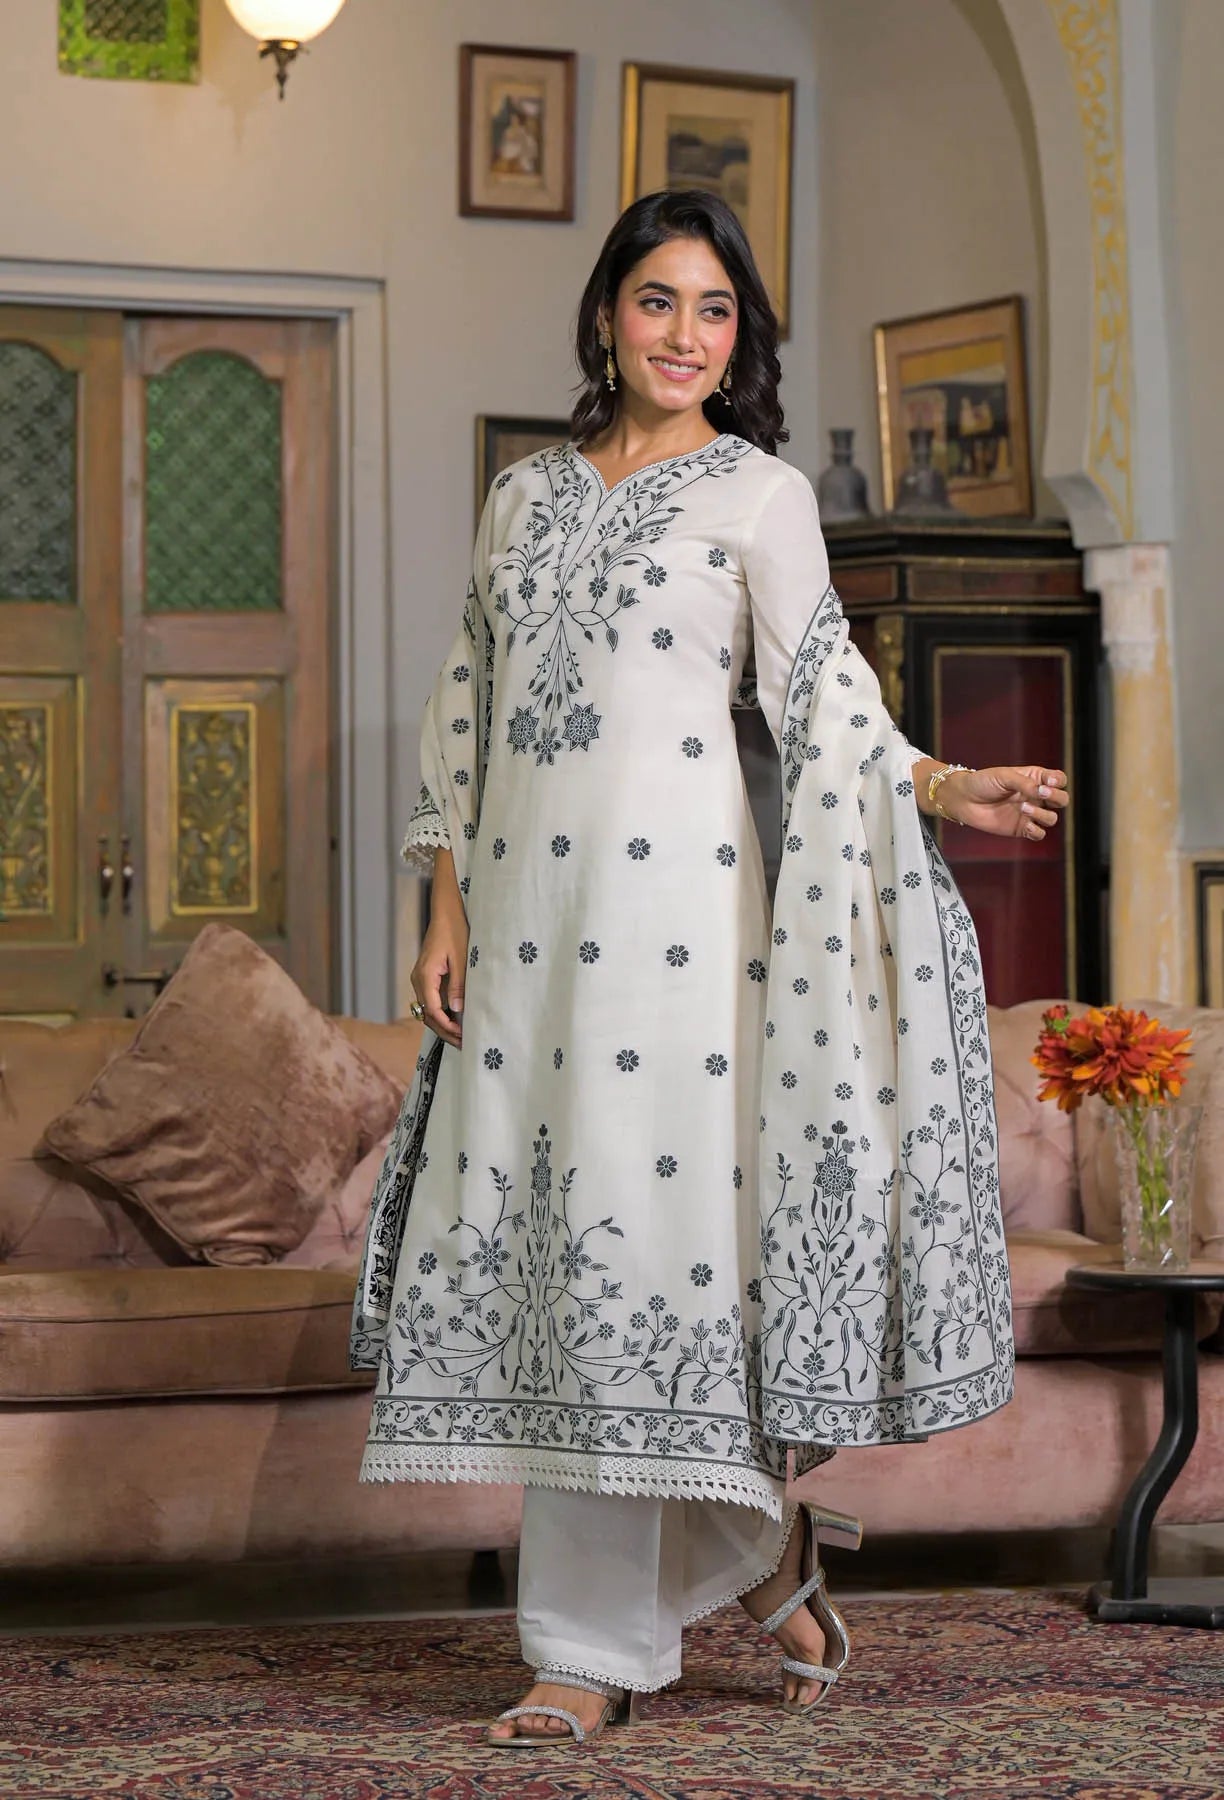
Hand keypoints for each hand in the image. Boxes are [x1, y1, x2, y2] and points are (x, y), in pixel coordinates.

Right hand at [411, 849, 466, 1047]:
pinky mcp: (426, 978)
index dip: (446, 1026)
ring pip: (428, 1010)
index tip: (462, 1035)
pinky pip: (431, 1001)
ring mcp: (420, 979)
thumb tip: (457, 1009)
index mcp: (425, 975)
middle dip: (445, 1031)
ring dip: (443, 1025)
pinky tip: (456, 1021)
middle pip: (428, 1014)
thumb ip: (459, 984)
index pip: (432, 1010)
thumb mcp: (462, 957)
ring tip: (461, 1037)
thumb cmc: (455, 930)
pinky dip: (441, 1014)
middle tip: (464, 1043)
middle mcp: (418, 979)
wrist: (446, 913)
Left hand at [939, 765, 1069, 839]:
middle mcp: (1035, 796)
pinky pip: (1039, 834)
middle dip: (1057, 797)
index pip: (1059, 779)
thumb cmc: (983, 782)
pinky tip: (1025, 824)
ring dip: (1043, 814)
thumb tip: (1041, 792)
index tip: (1047, 782)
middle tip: (1041, 793)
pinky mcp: (1021, 828)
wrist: (964, 799)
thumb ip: (1024, 784)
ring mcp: (1029, 813)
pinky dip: (1036, 831)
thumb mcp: (1004, 776)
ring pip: (1052, 818)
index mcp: (1034, 779)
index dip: (1059, 781)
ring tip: (1023, 807)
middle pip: (1062, 800)